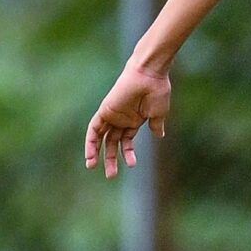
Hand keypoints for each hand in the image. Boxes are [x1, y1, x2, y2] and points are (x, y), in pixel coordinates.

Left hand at [84, 61, 170, 178]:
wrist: (148, 75)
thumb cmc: (157, 91)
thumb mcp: (159, 113)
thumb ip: (156, 125)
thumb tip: (160, 135)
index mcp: (135, 120)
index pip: (127, 141)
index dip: (128, 154)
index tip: (132, 165)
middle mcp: (122, 119)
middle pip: (112, 143)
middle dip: (111, 159)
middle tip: (111, 175)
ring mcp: (113, 115)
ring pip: (101, 138)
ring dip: (96, 153)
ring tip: (93, 167)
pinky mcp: (105, 111)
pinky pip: (94, 129)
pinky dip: (91, 141)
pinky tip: (90, 154)